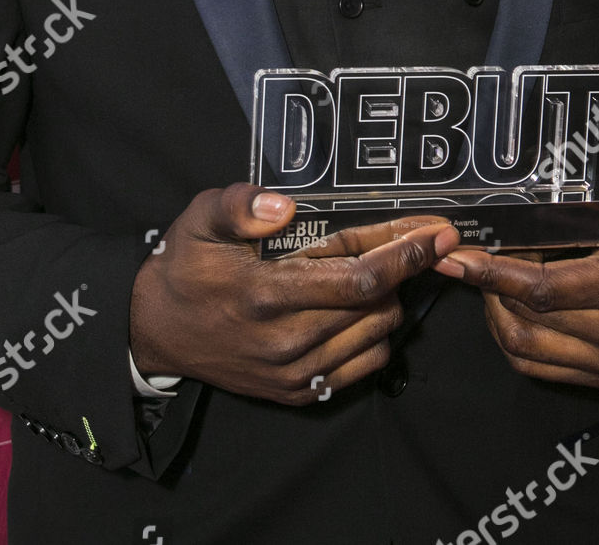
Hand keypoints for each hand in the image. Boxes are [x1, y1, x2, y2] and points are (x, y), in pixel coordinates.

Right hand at [130, 184, 458, 404]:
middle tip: (416, 239)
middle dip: (406, 268)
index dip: (407, 253)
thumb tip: (284, 206)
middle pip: (378, 305)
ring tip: (382, 270)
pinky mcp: (297, 393)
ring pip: (377, 335)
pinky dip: (377, 336)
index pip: (359, 278)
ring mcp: (295, 373)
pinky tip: (364, 308)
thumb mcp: (201, 218)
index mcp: (267, 294)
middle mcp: (287, 340)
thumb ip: (241, 206)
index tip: (441, 232)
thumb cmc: (185, 265)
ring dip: (390, 300)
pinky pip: (363, 366)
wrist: (157, 330)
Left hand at [433, 165, 598, 386]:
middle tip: (473, 256)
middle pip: (528, 317)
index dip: (497, 274)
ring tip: (492, 277)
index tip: (458, 257)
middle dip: (490, 286)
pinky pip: (533, 366)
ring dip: (494, 310)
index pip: (547, 289)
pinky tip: (506, 304)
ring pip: (523, 345)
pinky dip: (508, 335)